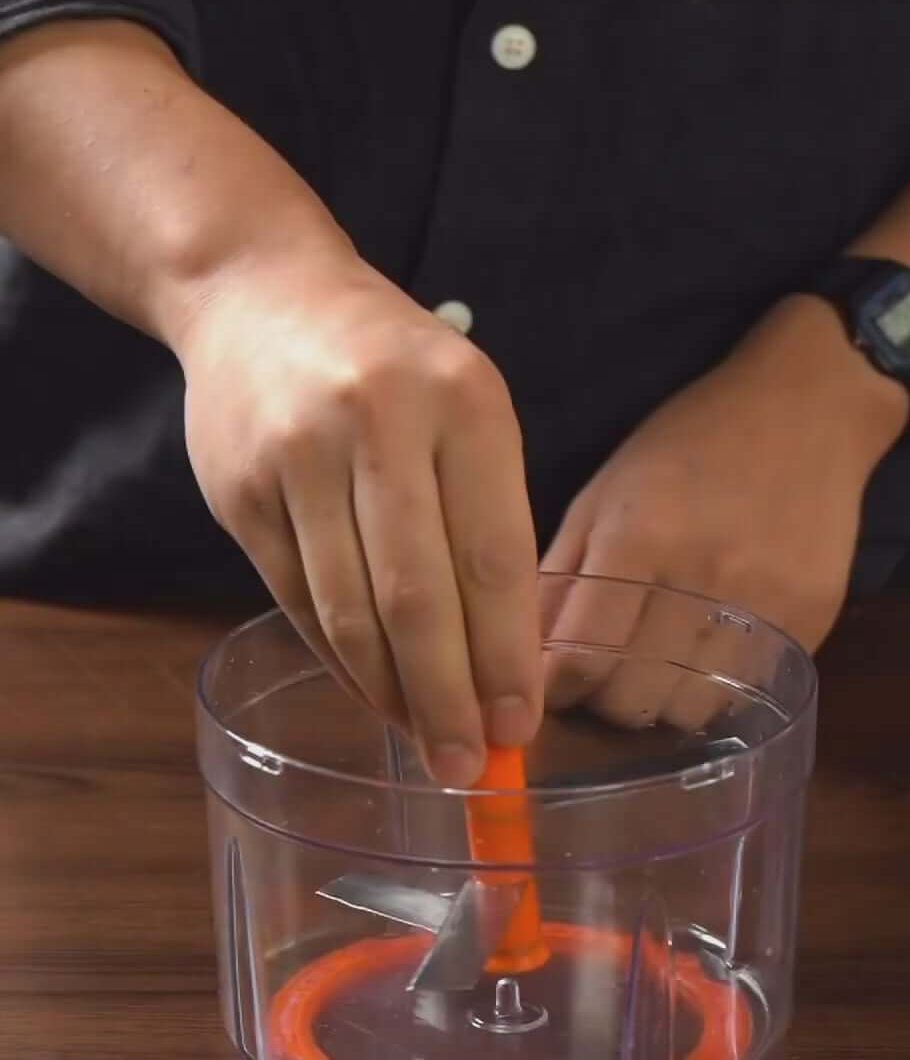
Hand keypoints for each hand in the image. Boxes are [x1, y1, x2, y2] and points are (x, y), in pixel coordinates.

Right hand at [177, 244, 541, 783]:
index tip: (520, 726)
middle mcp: (378, 422)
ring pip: (348, 608)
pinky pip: (295, 599)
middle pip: (417, 595)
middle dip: (447, 696)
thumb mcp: (467, 403)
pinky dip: (338, 659)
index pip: (493, 555)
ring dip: (390, 692)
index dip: (506, 655)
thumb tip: (506, 659)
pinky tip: (371, 692)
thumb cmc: (391, 363)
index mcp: (462, 399)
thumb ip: (487, 514)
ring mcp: (298, 456)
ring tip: (424, 743)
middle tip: (467, 766)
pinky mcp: (239, 490)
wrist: (260, 293)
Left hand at [542, 295, 907, 728]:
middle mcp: (702, 580)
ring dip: (659, 704)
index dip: (552, 687)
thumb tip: (517, 657)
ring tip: (654, 670)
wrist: (808, 409)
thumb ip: (561, 574)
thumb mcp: (606, 491)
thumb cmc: (690, 442)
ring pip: (688, 713)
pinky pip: (743, 696)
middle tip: (601, 677)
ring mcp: (763, 609)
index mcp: (639, 538)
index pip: (577, 661)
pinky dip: (712, 690)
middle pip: (630, 701)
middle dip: (601, 701)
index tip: (547, 686)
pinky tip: (703, 657)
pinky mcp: (809, 626)